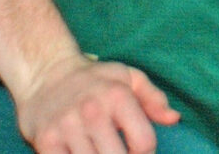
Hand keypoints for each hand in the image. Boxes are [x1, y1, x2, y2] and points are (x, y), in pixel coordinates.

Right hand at [12, 52, 176, 153]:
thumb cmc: (93, 79)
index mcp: (117, 96)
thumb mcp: (128, 77)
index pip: (144, 143)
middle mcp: (92, 111)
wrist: (45, 73)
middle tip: (119, 152)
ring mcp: (67, 127)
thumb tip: (173, 118)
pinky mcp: (45, 140)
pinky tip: (82, 153)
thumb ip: (153, 99)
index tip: (139, 151)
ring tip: (100, 149)